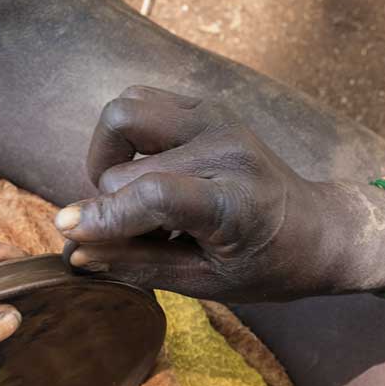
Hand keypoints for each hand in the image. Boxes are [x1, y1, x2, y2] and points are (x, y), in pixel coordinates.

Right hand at [54, 86, 381, 300]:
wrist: (317, 229)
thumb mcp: (205, 283)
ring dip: (110, 156)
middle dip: (112, 204)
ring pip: (123, 113)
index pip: (154, 196)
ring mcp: (216, 116)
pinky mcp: (205, 104)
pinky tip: (146, 172)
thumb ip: (138, 263)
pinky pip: (138, 102)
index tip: (67, 231)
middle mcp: (226, 147)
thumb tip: (75, 249)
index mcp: (236, 201)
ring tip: (132, 195)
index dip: (104, 215)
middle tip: (135, 233)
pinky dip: (126, 138)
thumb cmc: (264, 266)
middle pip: (126, 166)